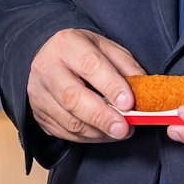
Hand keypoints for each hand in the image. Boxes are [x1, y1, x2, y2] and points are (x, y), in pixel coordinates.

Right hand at [27, 28, 144, 143]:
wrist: (46, 57)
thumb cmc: (81, 52)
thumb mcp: (105, 48)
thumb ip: (126, 67)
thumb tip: (145, 91)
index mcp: (67, 45)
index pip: (90, 65)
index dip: (111, 86)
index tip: (129, 103)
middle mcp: (47, 69)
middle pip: (73, 98)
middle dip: (102, 117)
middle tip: (124, 128)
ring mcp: (39, 94)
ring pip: (69, 121)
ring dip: (98, 132)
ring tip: (119, 131)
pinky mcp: (38, 115)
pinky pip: (65, 133)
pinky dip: (88, 137)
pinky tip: (102, 133)